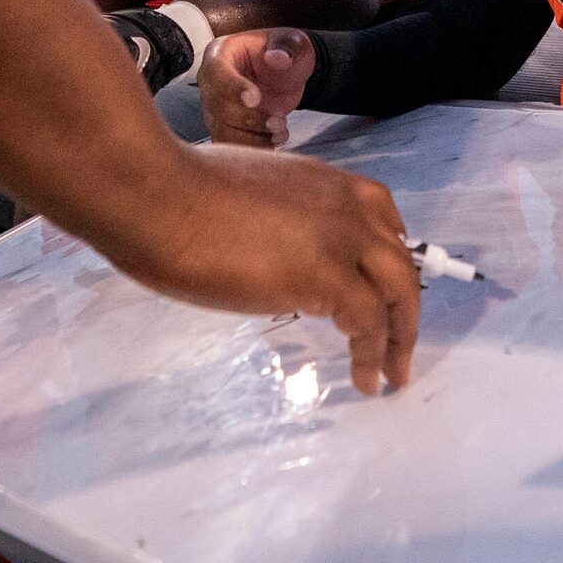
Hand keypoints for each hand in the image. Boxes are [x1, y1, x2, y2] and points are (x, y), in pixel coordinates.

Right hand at [147, 144, 419, 395]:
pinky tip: (365, 380)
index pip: (380, 219)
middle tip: (399, 342)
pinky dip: (373, 354)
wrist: (158, 195)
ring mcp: (340, 239)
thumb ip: (275, 217)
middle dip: (405, 304)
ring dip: (400, 335)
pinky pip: (368, 322)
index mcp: (323, 182)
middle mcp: (344, 205)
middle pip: (399, 258)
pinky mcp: (326, 276)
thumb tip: (270, 245)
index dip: (389, 258)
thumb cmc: (177, 192)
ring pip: (398, 290)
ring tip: (393, 373)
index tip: (384, 288)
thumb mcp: (247, 194)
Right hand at [199, 27, 316, 148]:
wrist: (286, 74)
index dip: (234, 88)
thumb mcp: (292, 42)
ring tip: (280, 132)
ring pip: (222, 131)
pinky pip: (231, 145)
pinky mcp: (224, 128)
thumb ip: (286, 47)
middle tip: (278, 121)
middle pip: (218, 107)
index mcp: (221, 54)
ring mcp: (214, 108)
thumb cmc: (284, 53)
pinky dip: (254, 148)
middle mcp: (211, 83)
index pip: (217, 73)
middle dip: (250, 118)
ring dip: (253, 138)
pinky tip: (274, 141)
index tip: (256, 98)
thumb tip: (277, 58)